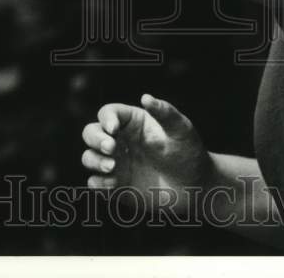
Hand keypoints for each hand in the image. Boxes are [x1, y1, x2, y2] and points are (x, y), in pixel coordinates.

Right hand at [81, 94, 213, 211]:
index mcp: (133, 122)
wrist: (195, 186)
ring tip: (112, 167)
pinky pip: (94, 183)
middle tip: (112, 149)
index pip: (108, 113)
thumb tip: (145, 97)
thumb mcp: (181, 129)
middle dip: (95, 139)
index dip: (106, 118)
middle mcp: (121, 140)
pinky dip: (98, 182)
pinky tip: (114, 183)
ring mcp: (116, 163)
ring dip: (94, 160)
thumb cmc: (189, 152)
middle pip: (91, 132)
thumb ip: (165, 112)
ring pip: (88, 157)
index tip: (114, 129)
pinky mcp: (116, 185)